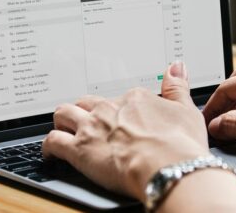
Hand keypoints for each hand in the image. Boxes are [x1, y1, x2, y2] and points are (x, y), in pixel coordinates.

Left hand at [42, 61, 210, 200]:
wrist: (168, 168)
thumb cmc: (179, 145)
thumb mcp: (186, 110)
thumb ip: (176, 87)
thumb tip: (176, 67)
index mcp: (133, 99)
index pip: (118, 98)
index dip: (118, 110)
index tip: (120, 120)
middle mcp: (109, 109)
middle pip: (86, 103)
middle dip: (84, 111)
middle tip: (88, 122)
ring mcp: (92, 127)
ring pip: (64, 114)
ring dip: (62, 121)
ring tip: (64, 129)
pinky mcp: (79, 149)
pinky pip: (53, 141)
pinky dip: (49, 146)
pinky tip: (51, 152)